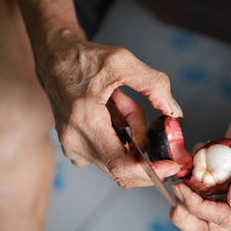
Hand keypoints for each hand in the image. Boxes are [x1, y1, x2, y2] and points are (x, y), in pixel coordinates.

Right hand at [37, 35, 182, 186]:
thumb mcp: (123, 61)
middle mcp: (75, 142)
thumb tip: (175, 112)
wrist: (55, 58)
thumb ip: (154, 85)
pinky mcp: (75, 148)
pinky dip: (119, 135)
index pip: (121, 165)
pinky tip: (110, 112)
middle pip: (125, 162)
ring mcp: (73, 148)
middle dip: (140, 140)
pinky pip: (109, 152)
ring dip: (129, 131)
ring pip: (120, 155)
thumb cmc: (84, 59)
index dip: (150, 171)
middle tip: (136, 109)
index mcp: (85, 122)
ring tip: (116, 101)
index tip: (170, 165)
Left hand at [170, 95, 230, 230]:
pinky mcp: (225, 174)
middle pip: (213, 225)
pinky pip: (203, 184)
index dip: (201, 208)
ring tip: (183, 173)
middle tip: (175, 195)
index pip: (228, 217)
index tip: (182, 189)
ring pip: (204, 208)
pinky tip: (195, 157)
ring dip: (187, 196)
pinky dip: (192, 174)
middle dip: (189, 216)